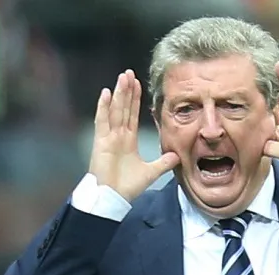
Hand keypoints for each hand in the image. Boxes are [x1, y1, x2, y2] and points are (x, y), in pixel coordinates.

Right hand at [89, 70, 178, 201]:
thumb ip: (163, 163)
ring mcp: (108, 138)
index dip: (135, 100)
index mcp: (128, 141)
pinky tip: (107, 93)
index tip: (138, 85)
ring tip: (122, 77)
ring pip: (115, 110)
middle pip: (123, 108)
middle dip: (127, 91)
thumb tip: (177, 156)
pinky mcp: (101, 142)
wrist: (113, 197)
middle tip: (130, 73)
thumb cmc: (127, 187)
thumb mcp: (150, 172)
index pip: (132, 115)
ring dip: (119, 93)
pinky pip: (103, 121)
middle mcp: (117, 136)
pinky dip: (104, 107)